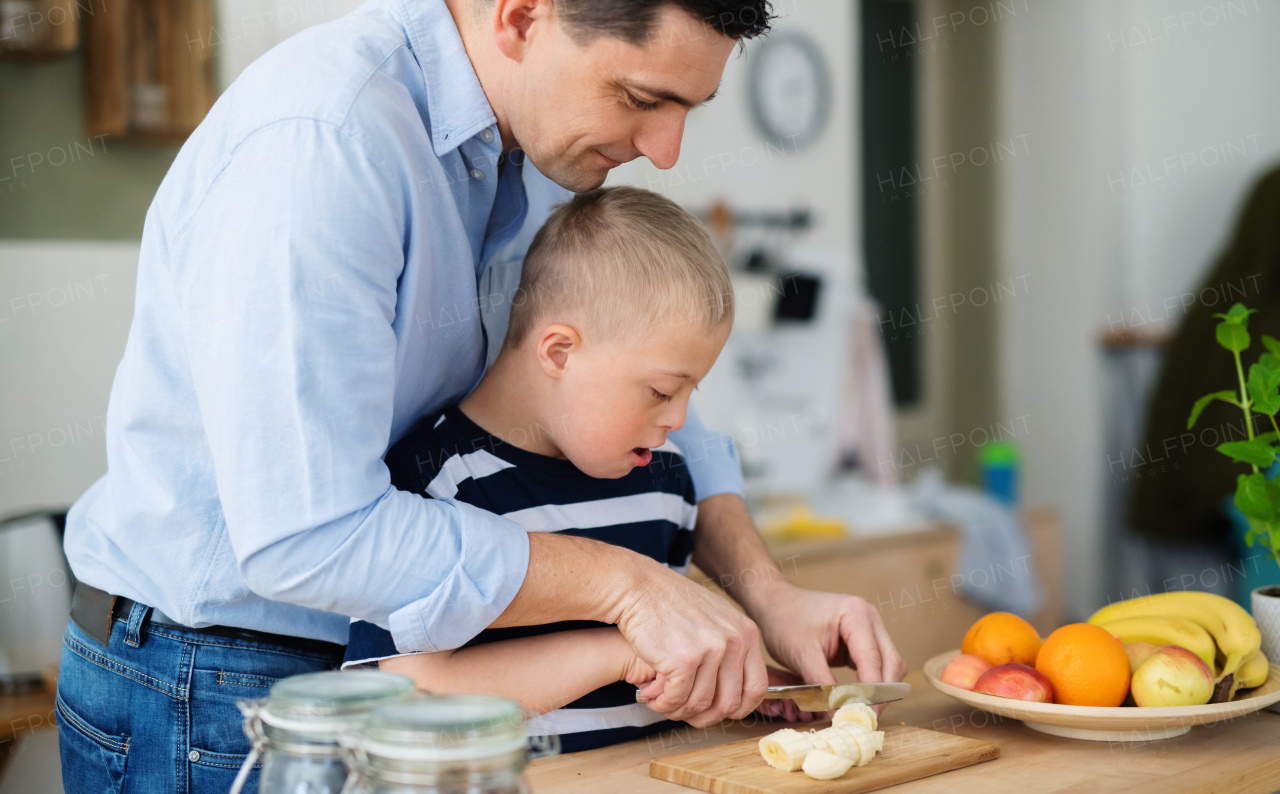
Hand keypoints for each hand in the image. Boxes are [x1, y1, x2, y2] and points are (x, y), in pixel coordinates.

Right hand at [620, 561, 768, 727]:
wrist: (639, 588)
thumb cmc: (672, 604)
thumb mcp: (716, 618)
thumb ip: (731, 649)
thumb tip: (739, 689)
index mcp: (746, 633)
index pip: (757, 687)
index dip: (739, 708)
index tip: (720, 711)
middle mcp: (734, 640)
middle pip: (729, 703)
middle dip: (705, 716)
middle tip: (684, 711)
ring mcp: (710, 650)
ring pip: (700, 704)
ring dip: (679, 709)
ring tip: (663, 700)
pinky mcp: (684, 660)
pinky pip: (677, 699)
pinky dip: (663, 704)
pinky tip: (653, 696)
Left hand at [749, 584, 906, 715]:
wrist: (776, 603)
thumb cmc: (785, 621)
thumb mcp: (802, 655)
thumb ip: (822, 684)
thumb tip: (838, 712)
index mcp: (856, 614)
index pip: (872, 659)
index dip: (872, 692)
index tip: (864, 716)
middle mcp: (869, 617)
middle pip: (890, 661)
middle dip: (882, 693)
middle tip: (867, 718)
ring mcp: (869, 626)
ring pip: (888, 664)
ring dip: (880, 689)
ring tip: (863, 711)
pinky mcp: (863, 637)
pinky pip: (877, 663)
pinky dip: (872, 682)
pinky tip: (859, 698)